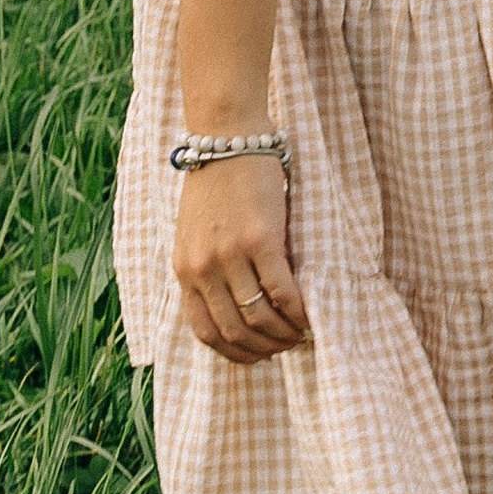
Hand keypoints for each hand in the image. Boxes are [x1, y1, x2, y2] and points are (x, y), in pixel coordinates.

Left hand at [172, 152, 310, 362]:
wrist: (226, 138)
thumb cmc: (216, 183)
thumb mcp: (196, 233)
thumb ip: (207, 269)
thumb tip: (235, 307)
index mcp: (183, 270)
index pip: (206, 333)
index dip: (235, 353)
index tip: (258, 356)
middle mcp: (203, 268)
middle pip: (235, 330)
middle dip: (264, 348)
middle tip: (287, 347)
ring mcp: (230, 255)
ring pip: (259, 317)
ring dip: (284, 334)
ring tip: (301, 334)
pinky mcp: (260, 239)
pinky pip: (282, 290)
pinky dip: (298, 311)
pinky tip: (309, 315)